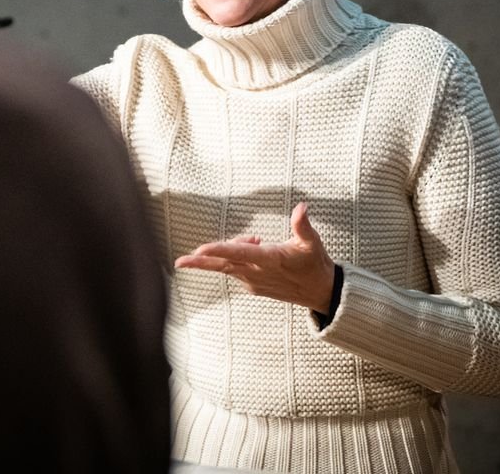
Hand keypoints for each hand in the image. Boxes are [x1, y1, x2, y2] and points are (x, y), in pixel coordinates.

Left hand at [174, 201, 335, 312]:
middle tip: (179, 261)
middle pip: (222, 265)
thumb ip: (303, 225)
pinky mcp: (252, 286)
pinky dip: (236, 257)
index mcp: (271, 260)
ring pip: (227, 266)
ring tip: (255, 238)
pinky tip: (254, 246)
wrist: (320, 292)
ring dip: (226, 251)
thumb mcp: (312, 243)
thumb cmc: (315, 264)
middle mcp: (258, 273)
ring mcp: (253, 282)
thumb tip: (302, 207)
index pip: (239, 253)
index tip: (199, 250)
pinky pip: (235, 269)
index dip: (218, 250)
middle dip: (200, 263)